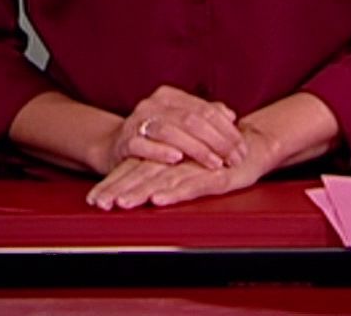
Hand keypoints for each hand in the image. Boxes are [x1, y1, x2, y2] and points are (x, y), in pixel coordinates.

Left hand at [86, 148, 268, 210]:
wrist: (255, 147)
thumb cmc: (217, 157)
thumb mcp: (186, 167)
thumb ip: (164, 173)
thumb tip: (139, 189)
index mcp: (167, 158)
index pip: (135, 171)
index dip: (114, 184)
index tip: (95, 199)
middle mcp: (178, 161)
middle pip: (142, 176)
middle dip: (120, 190)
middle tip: (100, 203)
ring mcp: (196, 169)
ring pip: (162, 180)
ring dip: (140, 192)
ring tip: (121, 203)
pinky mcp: (216, 178)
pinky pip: (192, 186)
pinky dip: (174, 193)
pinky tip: (159, 200)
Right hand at [108, 86, 245, 172]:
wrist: (115, 146)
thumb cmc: (155, 136)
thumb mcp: (179, 122)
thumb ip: (204, 116)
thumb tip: (230, 115)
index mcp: (169, 96)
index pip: (205, 109)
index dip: (227, 129)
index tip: (242, 148)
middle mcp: (153, 104)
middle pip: (191, 119)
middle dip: (217, 141)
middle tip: (234, 159)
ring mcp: (136, 122)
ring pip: (171, 131)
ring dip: (196, 149)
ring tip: (214, 163)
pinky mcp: (125, 142)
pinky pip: (143, 145)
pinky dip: (161, 152)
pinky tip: (177, 159)